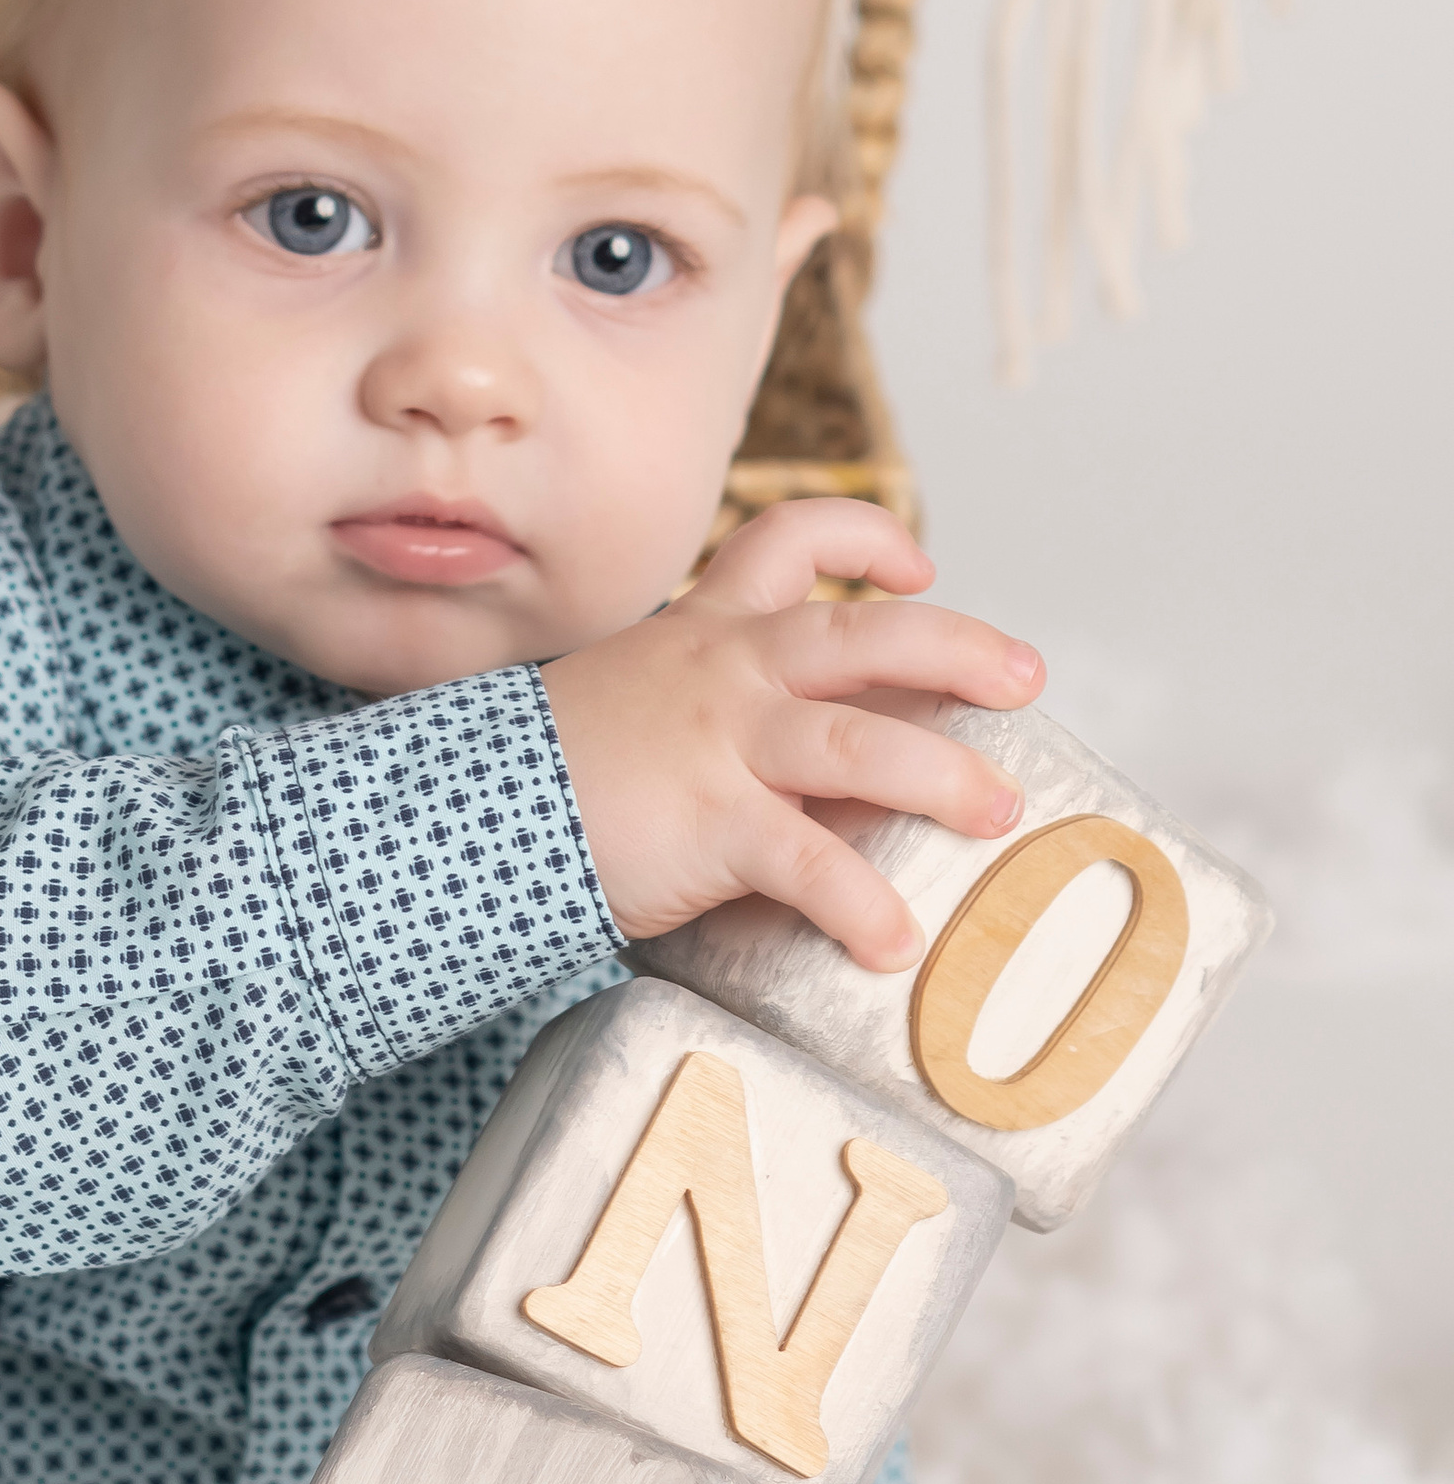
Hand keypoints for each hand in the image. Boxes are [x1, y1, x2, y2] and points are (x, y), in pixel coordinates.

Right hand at [540, 499, 1044, 965]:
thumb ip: (709, 720)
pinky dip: (864, 906)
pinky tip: (895, 944)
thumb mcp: (629, 710)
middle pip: (867, 634)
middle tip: (1024, 681)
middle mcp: (724, 672)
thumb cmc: (545, 778)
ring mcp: (721, 744)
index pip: (790, 539)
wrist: (459, 815)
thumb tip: (808, 776)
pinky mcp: (713, 823)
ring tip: (999, 815)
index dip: (865, 541)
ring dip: (945, 779)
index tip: (915, 566)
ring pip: (862, 744)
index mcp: (703, 633)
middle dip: (961, 651)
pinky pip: (814, 865)